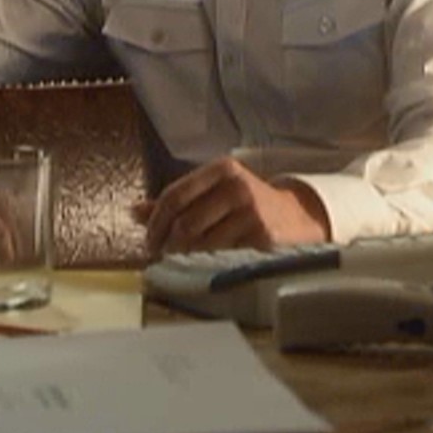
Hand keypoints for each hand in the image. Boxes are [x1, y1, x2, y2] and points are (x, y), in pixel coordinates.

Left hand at [132, 157, 329, 255]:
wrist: (298, 217)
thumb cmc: (248, 205)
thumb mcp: (215, 192)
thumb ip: (178, 201)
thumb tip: (135, 211)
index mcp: (221, 169)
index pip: (174, 195)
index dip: (155, 222)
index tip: (148, 240)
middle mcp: (236, 185)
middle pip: (185, 222)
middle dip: (167, 244)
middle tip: (161, 256)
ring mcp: (250, 210)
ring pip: (201, 242)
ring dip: (185, 257)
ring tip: (181, 261)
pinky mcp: (261, 235)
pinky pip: (222, 255)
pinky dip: (207, 262)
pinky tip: (205, 263)